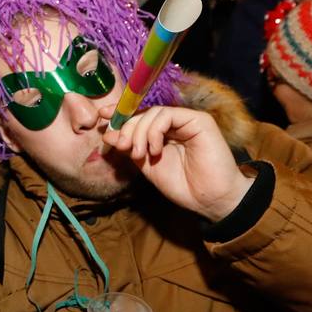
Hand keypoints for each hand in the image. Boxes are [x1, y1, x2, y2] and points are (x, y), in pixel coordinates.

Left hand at [101, 106, 252, 220]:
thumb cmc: (183, 186)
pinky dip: (155, 130)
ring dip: (139, 131)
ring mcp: (186, 120)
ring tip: (139, 153)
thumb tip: (109, 133)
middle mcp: (175, 123)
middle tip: (121, 146)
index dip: (120, 114)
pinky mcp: (198, 120)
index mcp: (163, 132)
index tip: (102, 118)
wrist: (208, 200)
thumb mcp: (147, 166)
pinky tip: (154, 149)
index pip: (139, 116)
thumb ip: (131, 149)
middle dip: (127, 127)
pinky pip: (168, 115)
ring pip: (153, 112)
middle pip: (143, 112)